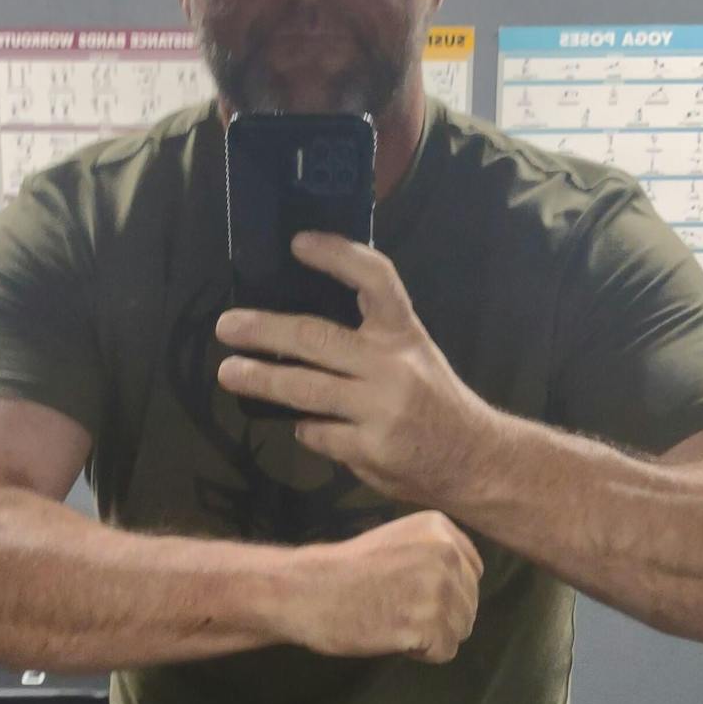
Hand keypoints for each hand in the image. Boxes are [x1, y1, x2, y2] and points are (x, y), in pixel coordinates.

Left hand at [215, 232, 483, 506]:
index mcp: (404, 334)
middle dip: (264, 331)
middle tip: (227, 326)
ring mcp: (380, 410)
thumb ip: (368, 343)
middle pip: (316, 338)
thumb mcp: (413, 357)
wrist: (475, 460)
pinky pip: (317, 433)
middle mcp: (392, 366)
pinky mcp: (370, 450)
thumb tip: (297, 334)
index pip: (374, 279)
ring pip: (304, 390)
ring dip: (260, 379)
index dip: (336, 256)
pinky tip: (300, 424)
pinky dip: (304, 427)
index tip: (298, 243)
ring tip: (230, 373)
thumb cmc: (436, 403)